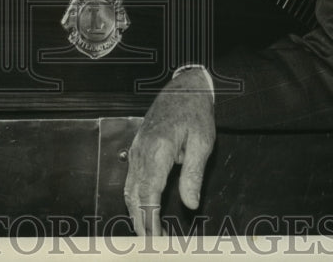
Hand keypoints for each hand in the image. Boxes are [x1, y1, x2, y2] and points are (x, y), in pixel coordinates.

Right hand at [123, 67, 215, 235]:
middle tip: (151, 244)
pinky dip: (135, 199)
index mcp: (157, 151)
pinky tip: (143, 209)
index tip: (155, 239)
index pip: (149, 195)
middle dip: (141, 223)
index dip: (150, 220)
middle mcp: (141, 152)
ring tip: (147, 234)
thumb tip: (190, 204)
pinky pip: (131, 178)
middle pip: (134, 196)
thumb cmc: (195, 111)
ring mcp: (137, 150)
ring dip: (136, 213)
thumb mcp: (202, 142)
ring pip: (129, 189)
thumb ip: (194, 175)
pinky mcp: (138, 148)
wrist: (185, 87)